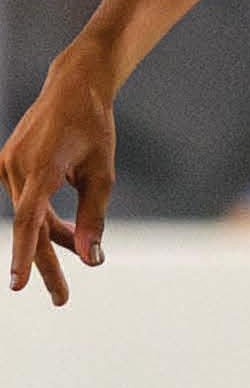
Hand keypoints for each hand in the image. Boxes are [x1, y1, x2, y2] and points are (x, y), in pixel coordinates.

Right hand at [1, 44, 116, 304]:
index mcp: (41, 167)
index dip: (25, 255)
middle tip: (62, 299)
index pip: (30, 222)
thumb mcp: (102, 176)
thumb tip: (92, 260)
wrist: (73, 88)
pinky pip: (27, 203)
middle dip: (47, 264)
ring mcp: (8, 164)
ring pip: (30, 217)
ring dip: (55, 237)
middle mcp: (17, 166)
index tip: (18, 285)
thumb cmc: (93, 128)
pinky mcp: (9, 163)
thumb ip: (93, 219)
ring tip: (83, 251)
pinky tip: (68, 232)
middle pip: (31, 227)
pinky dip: (47, 219)